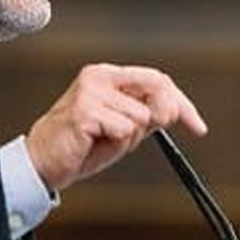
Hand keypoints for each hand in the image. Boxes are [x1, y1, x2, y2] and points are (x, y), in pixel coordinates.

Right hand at [26, 63, 206, 191]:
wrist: (41, 163)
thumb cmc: (80, 147)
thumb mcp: (122, 129)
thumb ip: (145, 116)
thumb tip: (174, 110)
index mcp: (108, 76)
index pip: (157, 80)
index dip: (182, 103)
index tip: (198, 128)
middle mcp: (99, 76)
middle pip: (157, 88)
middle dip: (168, 114)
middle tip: (154, 133)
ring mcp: (90, 91)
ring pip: (141, 116)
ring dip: (129, 138)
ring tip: (102, 142)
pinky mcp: (84, 111)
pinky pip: (124, 130)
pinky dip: (115, 144)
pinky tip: (92, 144)